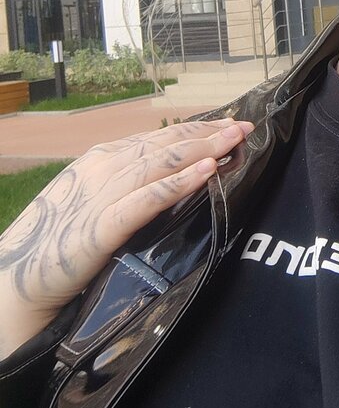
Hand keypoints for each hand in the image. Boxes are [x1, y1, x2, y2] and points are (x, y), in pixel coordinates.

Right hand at [0, 117, 253, 357]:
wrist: (14, 281)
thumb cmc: (57, 244)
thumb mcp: (93, 203)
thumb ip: (127, 188)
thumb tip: (169, 177)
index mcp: (101, 159)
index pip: (159, 138)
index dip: (197, 130)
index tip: (230, 126)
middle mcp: (102, 168)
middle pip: (166, 143)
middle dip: (209, 134)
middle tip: (246, 127)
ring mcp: (101, 194)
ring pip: (161, 162)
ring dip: (202, 149)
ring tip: (235, 141)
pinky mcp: (101, 225)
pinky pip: (148, 199)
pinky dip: (179, 183)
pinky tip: (207, 172)